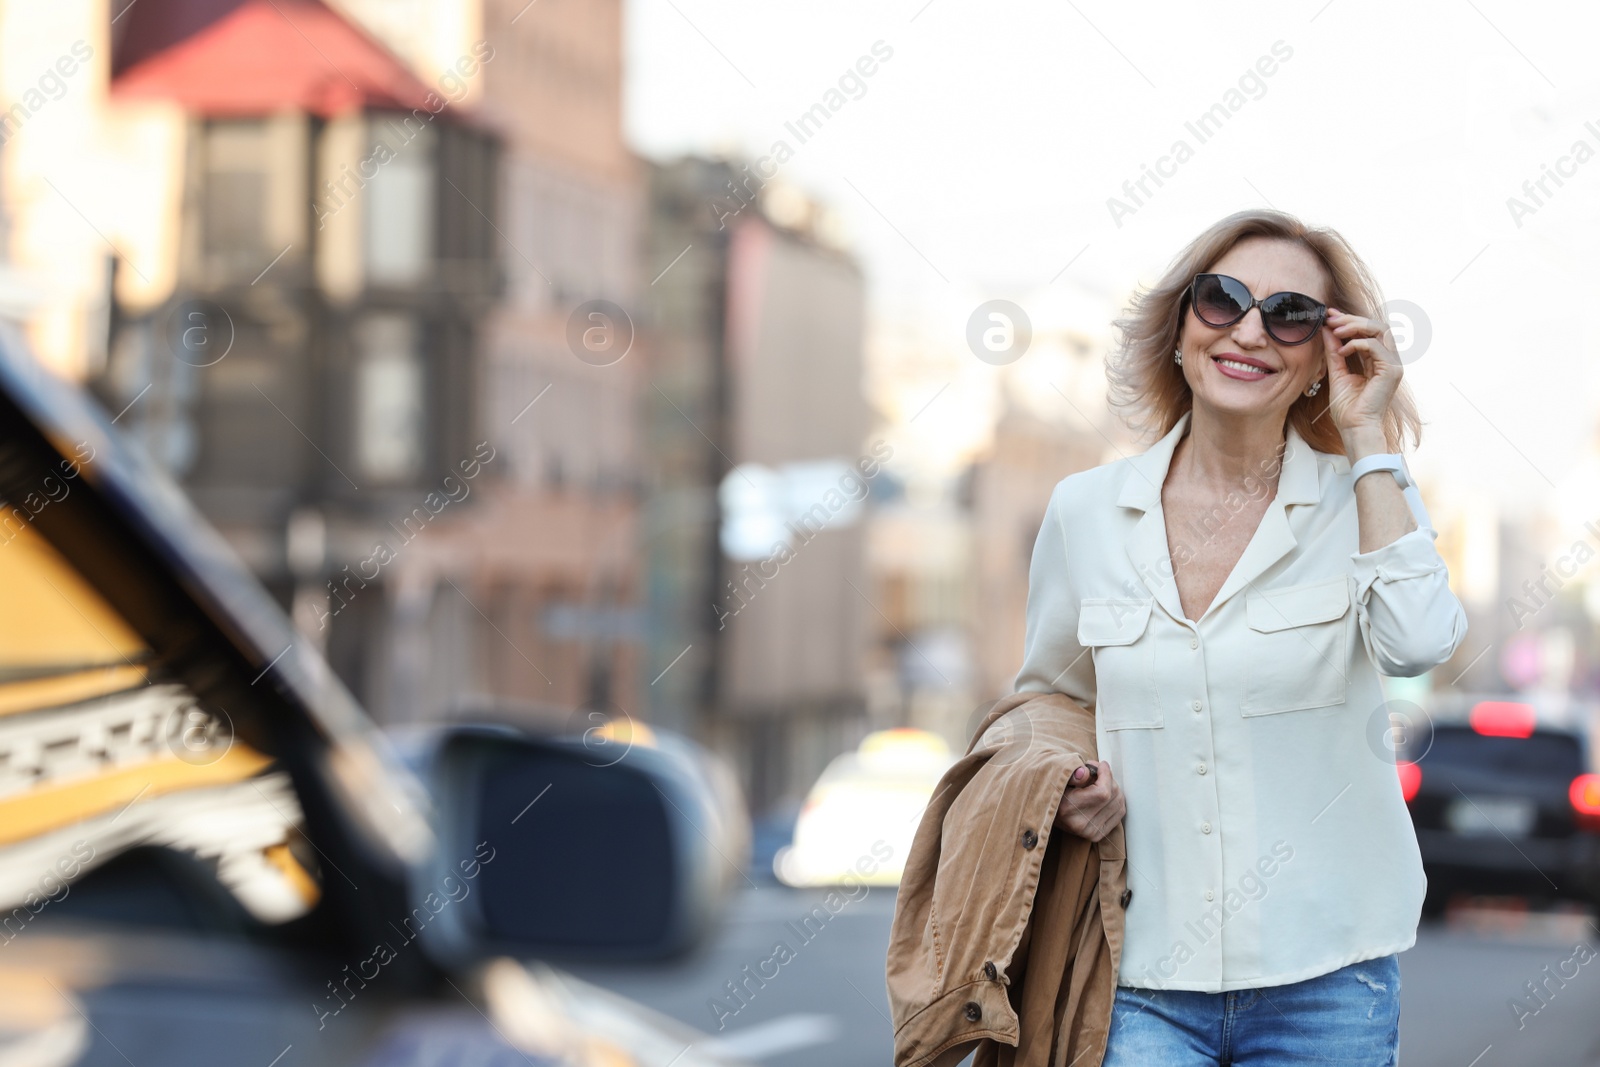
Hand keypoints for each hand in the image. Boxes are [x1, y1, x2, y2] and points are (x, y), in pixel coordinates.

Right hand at [1054, 759, 1123, 841]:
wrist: (1047, 814)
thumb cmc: (1053, 792)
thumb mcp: (1058, 777)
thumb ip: (1072, 773)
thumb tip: (1085, 772)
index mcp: (1069, 808)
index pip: (1102, 792)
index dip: (1106, 775)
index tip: (1101, 765)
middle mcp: (1081, 824)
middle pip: (1112, 796)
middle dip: (1109, 779)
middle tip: (1098, 772)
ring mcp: (1090, 832)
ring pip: (1119, 804)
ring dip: (1113, 788)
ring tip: (1100, 782)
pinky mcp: (1097, 835)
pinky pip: (1119, 813)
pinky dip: (1116, 800)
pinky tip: (1105, 794)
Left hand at [1322, 308, 1401, 447]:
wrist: (1355, 427)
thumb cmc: (1348, 407)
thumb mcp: (1337, 372)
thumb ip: (1334, 352)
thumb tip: (1327, 330)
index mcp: (1378, 360)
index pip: (1369, 332)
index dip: (1350, 321)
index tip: (1330, 315)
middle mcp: (1389, 360)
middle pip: (1377, 326)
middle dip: (1352, 319)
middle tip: (1331, 318)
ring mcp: (1393, 364)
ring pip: (1380, 331)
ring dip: (1356, 326)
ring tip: (1335, 330)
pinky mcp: (1392, 370)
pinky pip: (1376, 346)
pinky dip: (1357, 343)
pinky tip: (1342, 350)